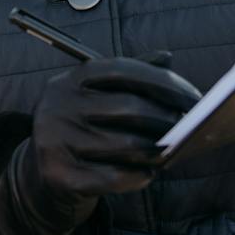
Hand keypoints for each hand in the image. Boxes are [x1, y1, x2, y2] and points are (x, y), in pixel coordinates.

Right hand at [0, 56, 199, 234]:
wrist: (40, 176)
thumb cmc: (81, 131)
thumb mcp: (95, 98)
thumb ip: (129, 76)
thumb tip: (168, 57)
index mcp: (69, 80)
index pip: (122, 70)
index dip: (163, 82)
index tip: (194, 98)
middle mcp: (57, 106)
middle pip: (127, 107)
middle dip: (166, 118)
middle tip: (190, 128)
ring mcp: (54, 140)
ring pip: (124, 145)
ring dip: (157, 150)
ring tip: (172, 151)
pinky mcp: (58, 175)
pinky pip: (112, 177)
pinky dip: (138, 176)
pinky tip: (149, 174)